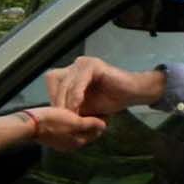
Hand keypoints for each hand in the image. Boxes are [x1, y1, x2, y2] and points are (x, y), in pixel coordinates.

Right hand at [26, 106, 107, 151]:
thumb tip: (103, 126)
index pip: (95, 132)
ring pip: (75, 131)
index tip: (104, 110)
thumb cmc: (52, 121)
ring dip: (80, 122)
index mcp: (77, 142)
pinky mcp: (51, 136)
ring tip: (82, 110)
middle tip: (95, 108)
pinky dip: (70, 123)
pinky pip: (66, 129)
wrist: (29, 123)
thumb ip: (90, 124)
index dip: (100, 121)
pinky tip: (69, 114)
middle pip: (86, 132)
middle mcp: (69, 145)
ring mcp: (59, 141)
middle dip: (91, 123)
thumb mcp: (74, 121)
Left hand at [46, 56, 163, 117]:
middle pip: (55, 82)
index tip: (58, 116)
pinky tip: (78, 107)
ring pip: (65, 83)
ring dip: (66, 101)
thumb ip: (70, 108)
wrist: (132, 94)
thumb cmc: (110, 100)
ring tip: (70, 116)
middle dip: (57, 102)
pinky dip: (76, 96)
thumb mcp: (84, 107)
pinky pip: (79, 81)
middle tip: (63, 119)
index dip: (53, 98)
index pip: (52, 82)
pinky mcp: (93, 65)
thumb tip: (54, 120)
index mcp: (71, 73)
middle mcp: (75, 65)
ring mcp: (84, 63)